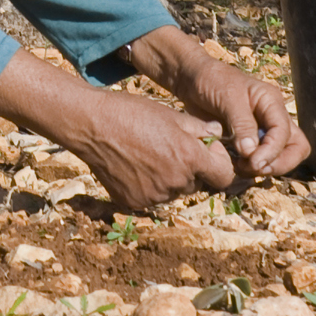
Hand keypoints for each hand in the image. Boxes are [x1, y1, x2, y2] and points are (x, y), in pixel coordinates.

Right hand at [65, 84, 239, 209]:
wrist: (91, 125)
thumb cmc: (132, 113)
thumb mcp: (170, 114)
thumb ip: (199, 129)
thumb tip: (217, 134)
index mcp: (189, 158)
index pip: (224, 176)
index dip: (218, 163)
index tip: (206, 151)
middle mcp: (175, 182)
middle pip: (197, 183)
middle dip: (191, 169)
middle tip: (170, 148)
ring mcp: (154, 195)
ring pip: (174, 190)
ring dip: (170, 178)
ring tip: (148, 154)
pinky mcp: (135, 202)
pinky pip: (152, 197)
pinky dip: (148, 185)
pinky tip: (134, 165)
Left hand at [126, 27, 312, 178]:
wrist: (192, 80)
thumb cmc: (211, 80)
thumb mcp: (227, 97)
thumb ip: (242, 124)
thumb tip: (252, 153)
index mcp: (271, 101)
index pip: (285, 132)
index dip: (273, 151)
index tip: (255, 163)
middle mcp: (272, 117)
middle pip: (295, 147)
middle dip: (279, 162)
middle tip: (254, 168)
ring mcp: (262, 130)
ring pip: (281, 155)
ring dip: (266, 167)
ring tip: (241, 168)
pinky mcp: (249, 140)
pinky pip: (260, 159)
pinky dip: (252, 167)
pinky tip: (235, 166)